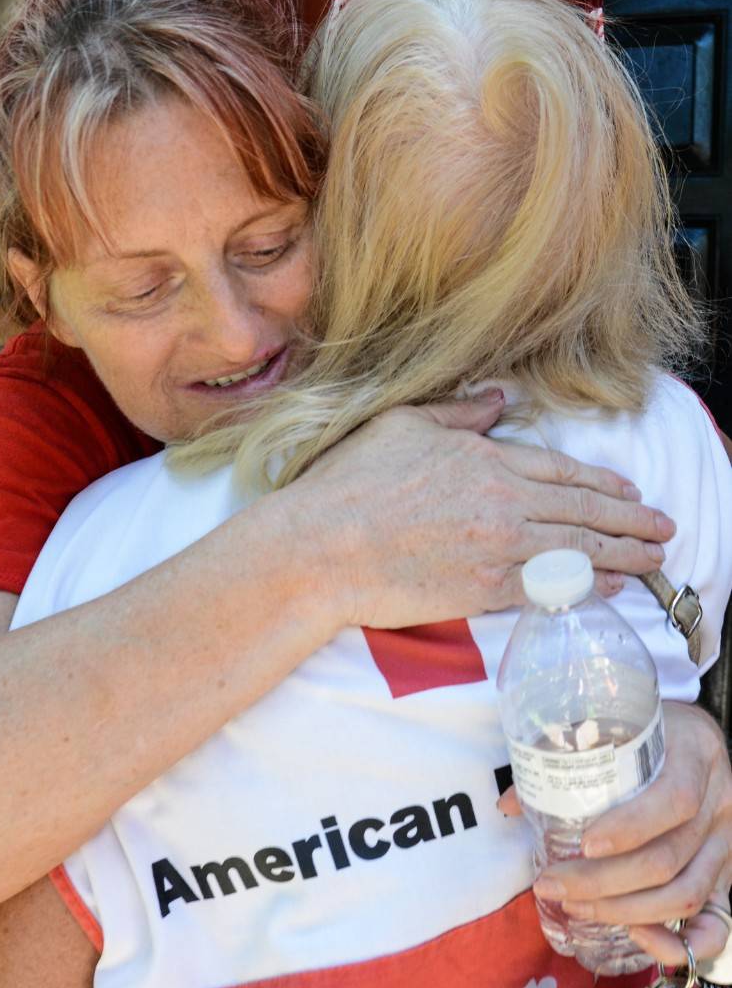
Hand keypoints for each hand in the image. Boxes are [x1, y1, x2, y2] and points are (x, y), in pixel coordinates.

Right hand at [295, 393, 675, 629]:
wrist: (322, 547)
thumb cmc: (350, 485)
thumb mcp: (401, 425)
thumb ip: (457, 413)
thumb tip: (497, 398)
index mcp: (483, 457)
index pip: (560, 470)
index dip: (602, 483)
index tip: (630, 492)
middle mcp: (501, 501)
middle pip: (583, 509)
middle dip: (631, 519)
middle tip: (664, 526)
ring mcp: (497, 546)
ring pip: (579, 548)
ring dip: (625, 553)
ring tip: (655, 557)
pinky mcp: (484, 588)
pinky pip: (551, 587)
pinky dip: (588, 586)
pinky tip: (613, 587)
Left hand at [499, 702, 731, 965]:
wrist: (692, 735)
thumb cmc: (645, 732)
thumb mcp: (614, 731)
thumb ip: (564, 762)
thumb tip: (509, 803)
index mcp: (694, 754)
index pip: (673, 799)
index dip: (630, 828)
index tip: (584, 844)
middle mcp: (720, 802)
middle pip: (669, 857)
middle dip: (604, 882)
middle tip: (553, 885)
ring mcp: (726, 841)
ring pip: (687, 893)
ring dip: (626, 911)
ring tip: (576, 907)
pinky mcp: (727, 872)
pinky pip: (717, 920)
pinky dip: (682, 941)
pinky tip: (641, 939)